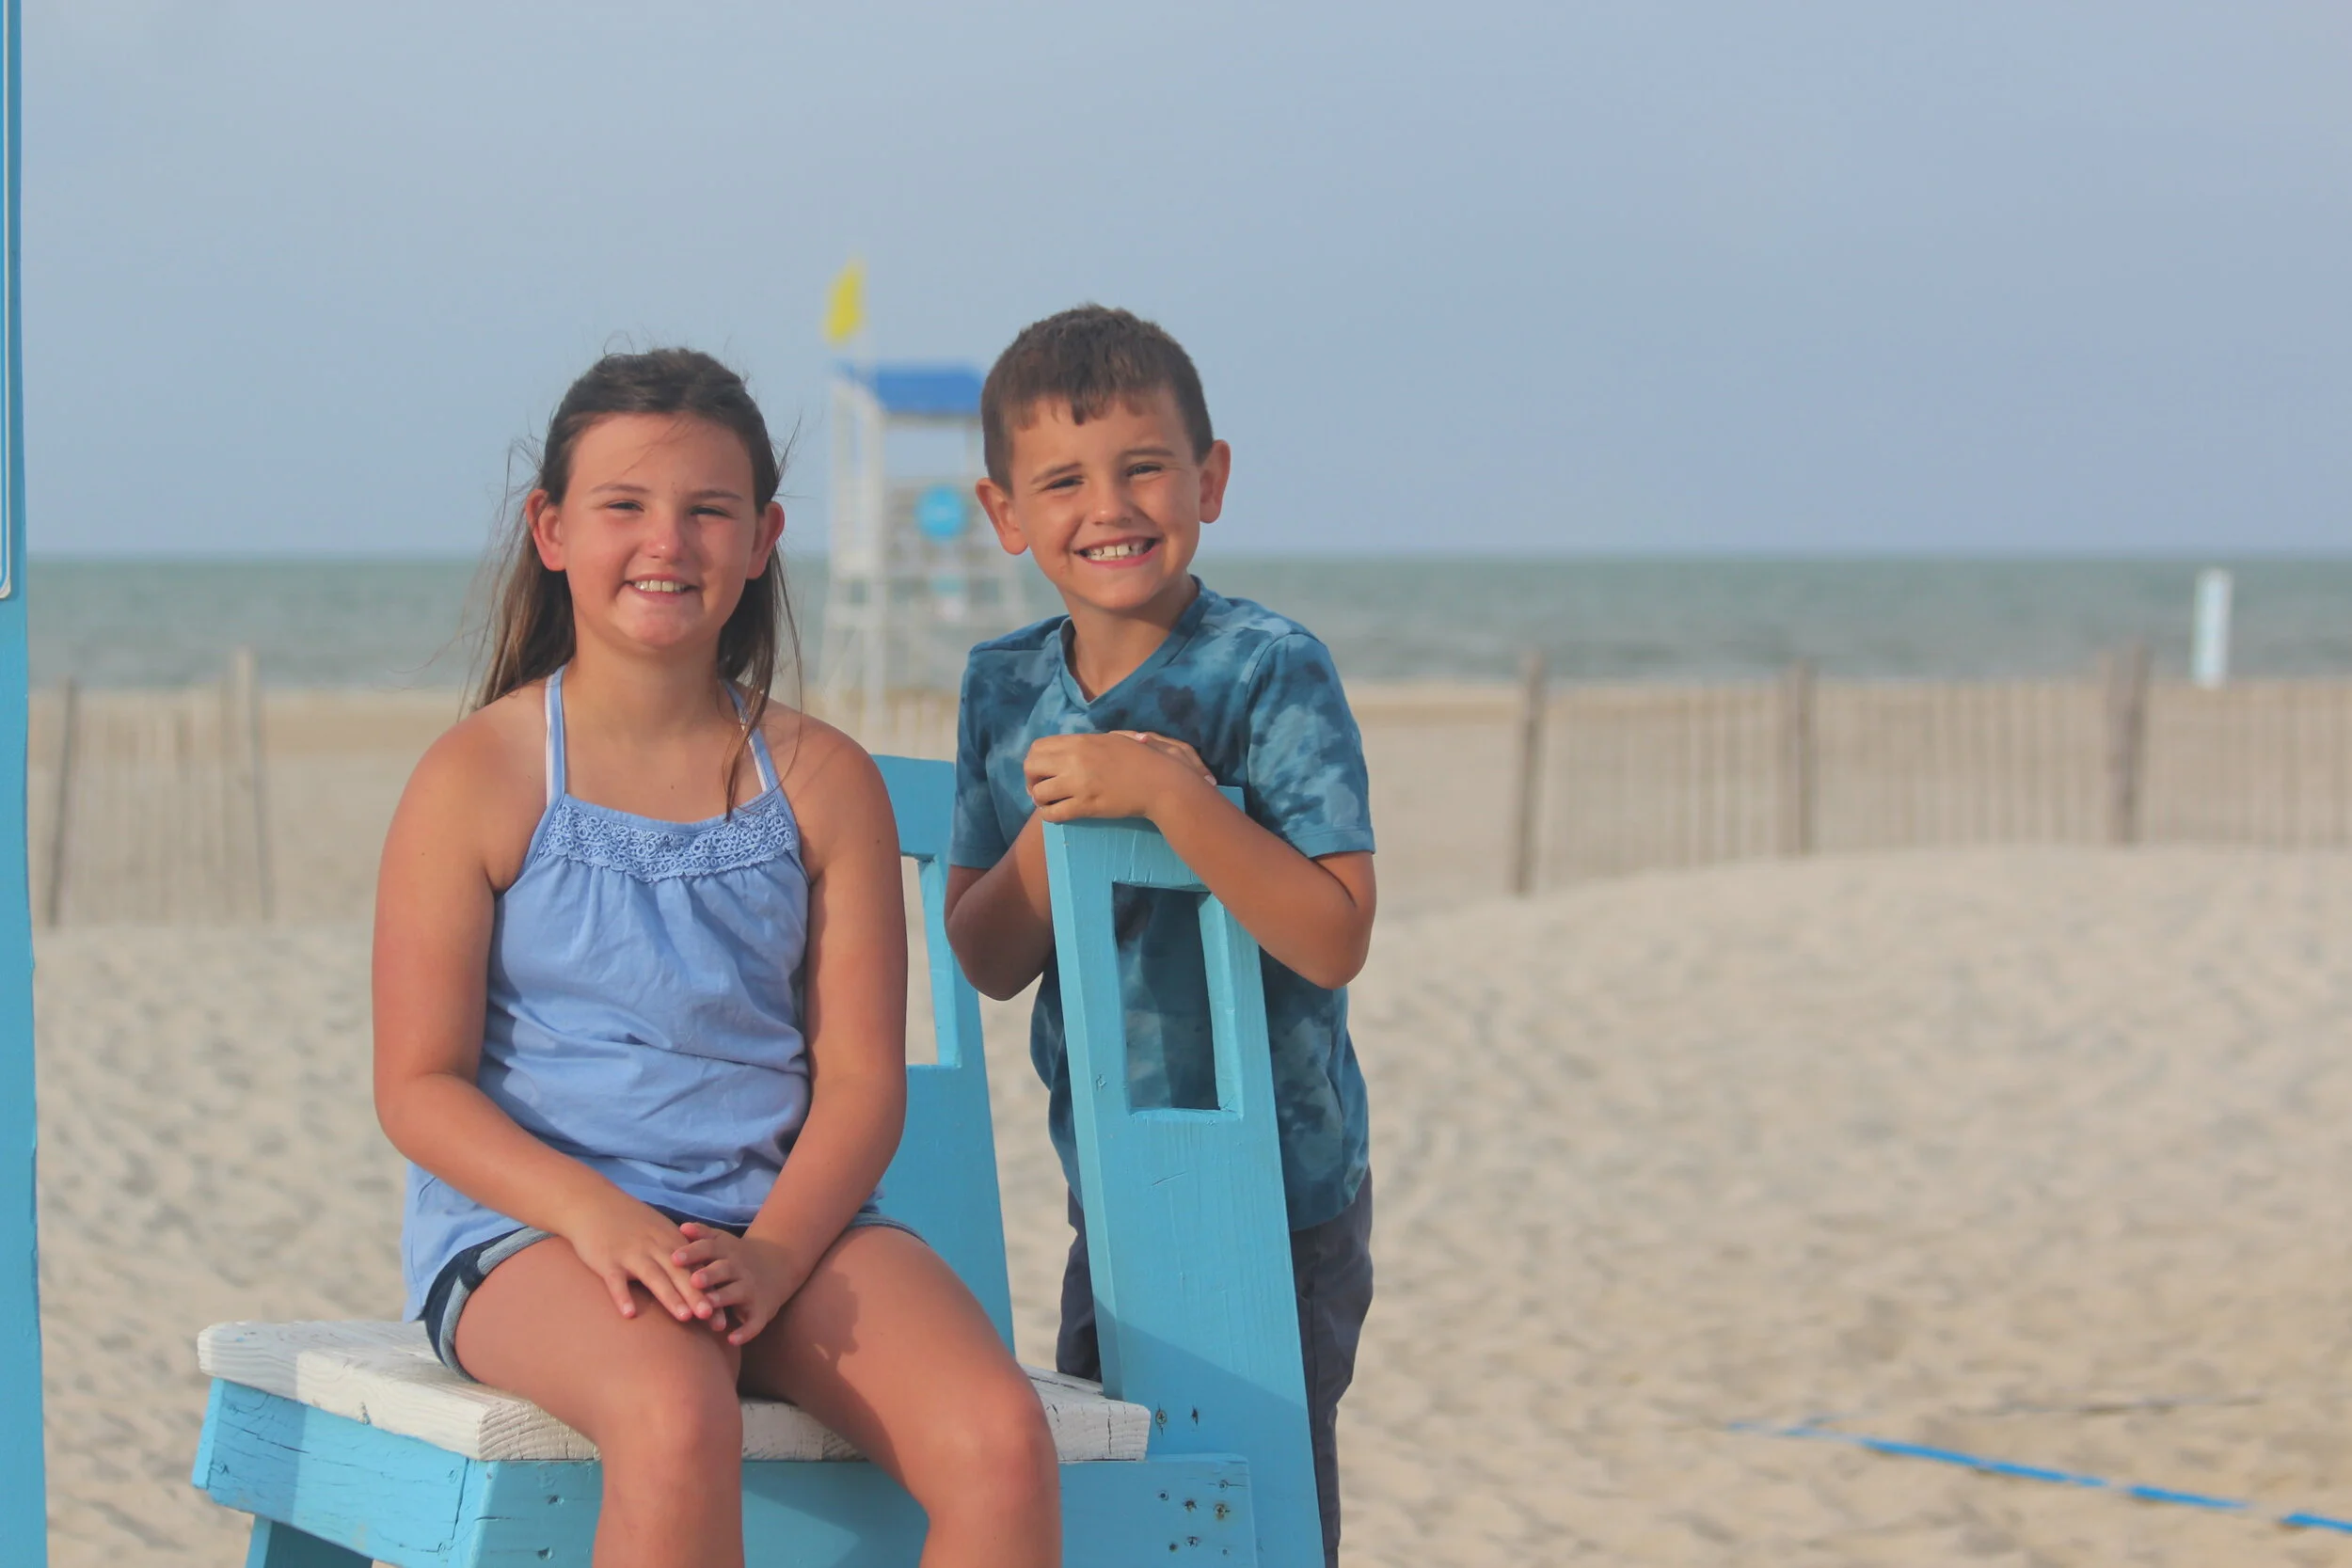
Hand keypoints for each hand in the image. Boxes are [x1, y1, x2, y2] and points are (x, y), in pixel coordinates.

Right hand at [558, 1191, 713, 1324]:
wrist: (594, 1203)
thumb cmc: (630, 1222)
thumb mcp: (659, 1232)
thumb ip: (677, 1254)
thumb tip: (698, 1280)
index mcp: (670, 1241)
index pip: (695, 1270)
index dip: (710, 1292)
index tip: (722, 1317)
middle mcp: (655, 1247)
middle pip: (680, 1274)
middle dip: (697, 1296)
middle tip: (713, 1318)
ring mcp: (631, 1253)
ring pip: (654, 1276)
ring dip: (670, 1296)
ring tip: (684, 1317)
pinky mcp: (607, 1260)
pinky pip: (616, 1280)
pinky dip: (622, 1296)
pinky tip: (629, 1314)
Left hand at [673, 1223, 806, 1345]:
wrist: (778, 1266)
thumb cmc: (736, 1257)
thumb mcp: (723, 1241)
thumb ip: (702, 1235)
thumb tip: (681, 1226)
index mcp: (727, 1252)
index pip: (709, 1248)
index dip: (693, 1253)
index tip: (674, 1258)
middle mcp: (740, 1269)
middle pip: (723, 1270)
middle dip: (709, 1275)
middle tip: (693, 1280)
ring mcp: (751, 1289)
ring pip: (737, 1293)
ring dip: (722, 1299)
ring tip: (708, 1306)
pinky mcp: (761, 1310)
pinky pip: (754, 1323)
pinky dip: (745, 1331)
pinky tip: (731, 1340)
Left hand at [1024, 731, 1214, 823]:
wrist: (1161, 783)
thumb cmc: (1144, 759)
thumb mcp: (1118, 739)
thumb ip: (1095, 741)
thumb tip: (1083, 744)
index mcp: (1081, 741)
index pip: (1038, 747)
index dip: (1034, 761)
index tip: (1042, 771)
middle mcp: (1074, 759)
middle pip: (1031, 766)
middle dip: (1030, 779)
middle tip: (1041, 789)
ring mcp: (1079, 783)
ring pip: (1038, 793)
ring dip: (1040, 800)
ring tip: (1051, 803)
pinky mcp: (1086, 805)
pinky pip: (1053, 813)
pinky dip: (1049, 816)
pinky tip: (1058, 815)